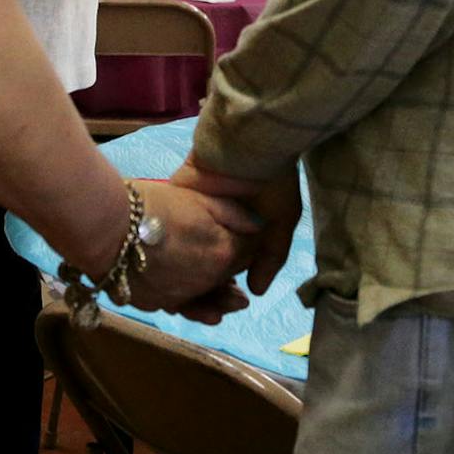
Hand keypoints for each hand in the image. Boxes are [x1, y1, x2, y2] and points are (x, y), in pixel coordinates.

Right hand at [126, 180, 257, 321]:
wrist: (108, 227)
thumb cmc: (154, 205)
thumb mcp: (199, 198)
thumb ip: (235, 213)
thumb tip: (260, 226)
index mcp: (224, 252)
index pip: (249, 252)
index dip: (249, 244)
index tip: (246, 238)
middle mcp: (209, 279)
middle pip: (230, 277)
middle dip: (236, 271)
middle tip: (238, 263)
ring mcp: (183, 295)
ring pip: (209, 296)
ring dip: (221, 296)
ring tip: (232, 301)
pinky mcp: (159, 303)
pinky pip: (184, 305)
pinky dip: (195, 306)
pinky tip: (203, 311)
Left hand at [171, 157, 301, 295]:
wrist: (250, 145)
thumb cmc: (273, 181)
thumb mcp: (283, 220)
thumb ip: (271, 256)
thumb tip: (256, 291)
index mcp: (241, 234)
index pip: (229, 270)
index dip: (228, 290)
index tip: (231, 305)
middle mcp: (215, 228)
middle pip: (203, 268)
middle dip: (207, 291)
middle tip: (213, 308)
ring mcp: (193, 217)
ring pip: (183, 256)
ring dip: (187, 278)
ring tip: (194, 299)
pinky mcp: (174, 203)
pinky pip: (170, 235)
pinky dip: (171, 255)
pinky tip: (175, 276)